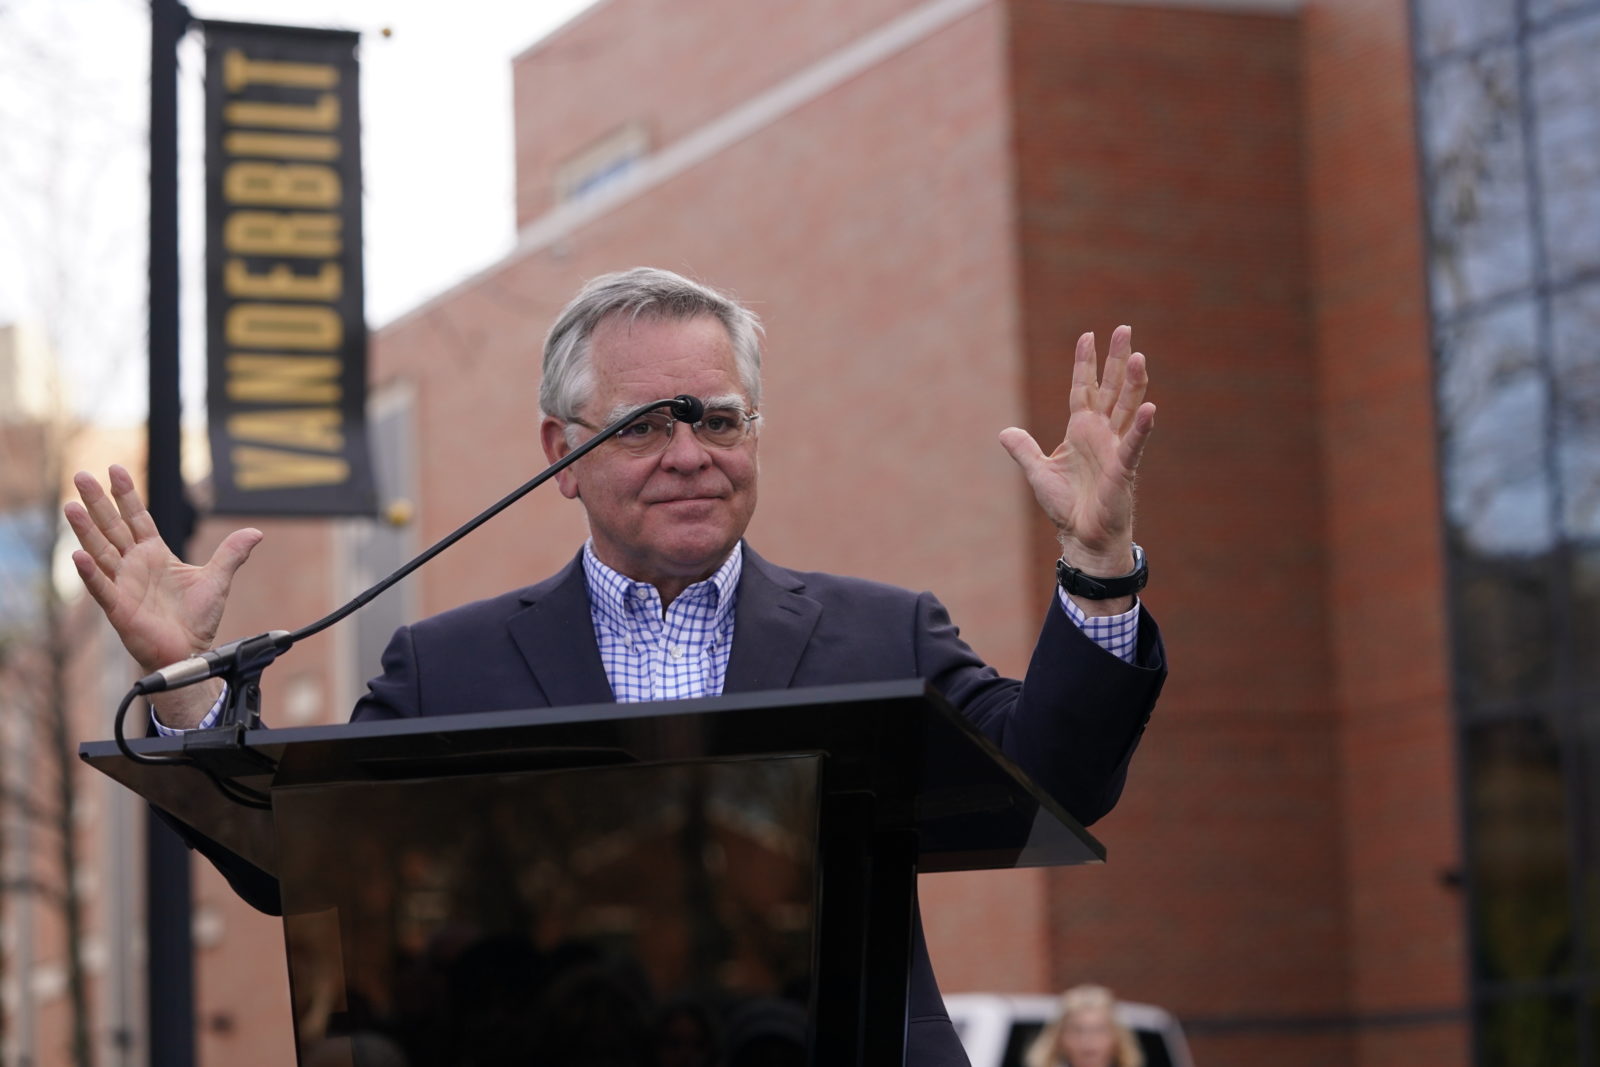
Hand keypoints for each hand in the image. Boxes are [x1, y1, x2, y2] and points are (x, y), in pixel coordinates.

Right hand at [64, 466, 261, 722]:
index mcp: (154, 554)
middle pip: (112, 527)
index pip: (137, 517)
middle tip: (81, 476)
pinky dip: (91, 572)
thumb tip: (256, 532)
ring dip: (86, 530)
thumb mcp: (217, 580)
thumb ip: (232, 554)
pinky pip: (102, 587)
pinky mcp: (120, 608)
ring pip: (101, 552)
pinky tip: (78, 556)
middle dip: (98, 502)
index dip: (127, 494)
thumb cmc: (196, 619)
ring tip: (72, 506)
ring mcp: (124, 584)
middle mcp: (134, 565)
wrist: (188, 652)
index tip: (116, 468)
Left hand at [999, 326, 1154, 588]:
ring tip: (1139, 356)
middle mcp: (1101, 433)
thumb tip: (1005, 432)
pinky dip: (1143, 426)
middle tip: (1125, 328)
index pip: (1083, 388)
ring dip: (1133, 382)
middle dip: (1116, 359)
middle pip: (1111, 388)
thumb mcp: (1038, 473)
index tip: (1088, 335)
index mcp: (1081, 430)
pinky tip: (1151, 407)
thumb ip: (1024, 451)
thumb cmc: (1067, 506)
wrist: (1082, 537)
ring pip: (1127, 407)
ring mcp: (1115, 448)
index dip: (1085, 363)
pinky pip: (1134, 443)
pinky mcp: (1123, 468)